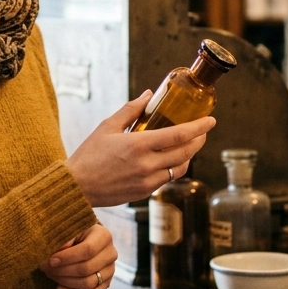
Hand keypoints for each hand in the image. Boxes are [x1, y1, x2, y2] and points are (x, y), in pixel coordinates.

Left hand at [40, 224, 117, 288]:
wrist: (82, 241)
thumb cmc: (73, 234)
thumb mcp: (68, 231)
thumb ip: (62, 241)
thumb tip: (54, 259)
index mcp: (103, 236)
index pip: (88, 250)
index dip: (67, 258)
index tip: (50, 261)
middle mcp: (111, 253)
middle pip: (87, 268)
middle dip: (63, 271)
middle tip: (46, 269)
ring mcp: (110, 270)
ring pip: (88, 283)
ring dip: (65, 282)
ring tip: (51, 275)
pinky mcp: (105, 284)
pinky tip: (59, 288)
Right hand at [66, 91, 215, 206]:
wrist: (77, 187)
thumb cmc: (89, 155)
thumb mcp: (107, 127)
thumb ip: (131, 110)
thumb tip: (148, 95)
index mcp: (138, 145)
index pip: (179, 135)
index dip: (199, 127)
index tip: (211, 120)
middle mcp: (147, 164)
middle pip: (185, 152)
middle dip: (199, 140)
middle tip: (203, 131)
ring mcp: (147, 181)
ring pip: (179, 168)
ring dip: (188, 156)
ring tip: (188, 145)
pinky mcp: (144, 193)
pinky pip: (167, 179)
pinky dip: (173, 168)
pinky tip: (171, 159)